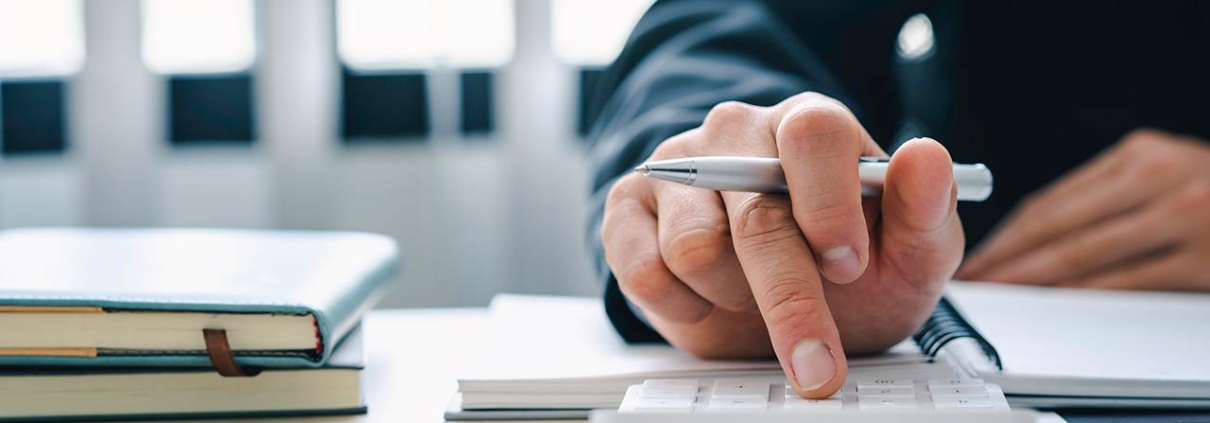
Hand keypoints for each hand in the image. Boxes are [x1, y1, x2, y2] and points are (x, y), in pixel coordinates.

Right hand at [600, 93, 962, 398]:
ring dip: (735, 297)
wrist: (777, 298)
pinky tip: (708, 298)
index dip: (829, 204)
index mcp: (808, 124)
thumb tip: (925, 159)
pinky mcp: (627, 209)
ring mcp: (676, 167)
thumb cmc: (846, 267)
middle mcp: (737, 134)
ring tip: (756, 296)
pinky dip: (684, 306)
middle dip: (791, 303)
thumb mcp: (907, 254)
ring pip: (694, 249)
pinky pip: (644, 270)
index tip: (849, 267)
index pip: (812, 133)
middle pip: (754, 215)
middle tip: (818, 366)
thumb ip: (925, 211)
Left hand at [958, 129, 1209, 289]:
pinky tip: (1056, 303)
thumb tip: (1035, 233)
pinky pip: (1126, 281)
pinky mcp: (1203, 260)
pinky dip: (1083, 294)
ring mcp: (1185, 218)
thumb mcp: (1164, 173)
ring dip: (1033, 278)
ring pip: (1084, 254)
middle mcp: (1159, 179)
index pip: (1052, 199)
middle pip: (1058, 225)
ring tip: (1003, 294)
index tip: (977, 253)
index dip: (1007, 232)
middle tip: (975, 279)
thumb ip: (1109, 194)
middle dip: (1008, 257)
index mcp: (1141, 156)